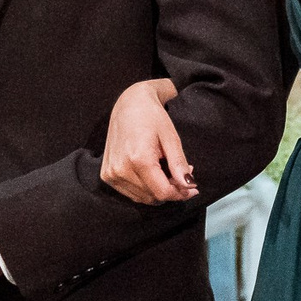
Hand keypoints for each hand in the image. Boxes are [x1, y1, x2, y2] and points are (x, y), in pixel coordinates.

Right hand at [101, 80, 192, 204]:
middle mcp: (121, 169)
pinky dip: (145, 189)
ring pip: (142, 198)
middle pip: (153, 197)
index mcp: (138, 159)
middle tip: (182, 175)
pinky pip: (131, 192)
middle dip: (171, 190)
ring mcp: (111, 174)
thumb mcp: (171, 138)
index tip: (193, 188)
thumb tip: (189, 186)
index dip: (181, 194)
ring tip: (168, 171)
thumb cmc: (152, 116)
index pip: (163, 192)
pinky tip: (153, 173)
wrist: (129, 103)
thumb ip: (178, 165)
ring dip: (158, 191)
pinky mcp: (107, 175)